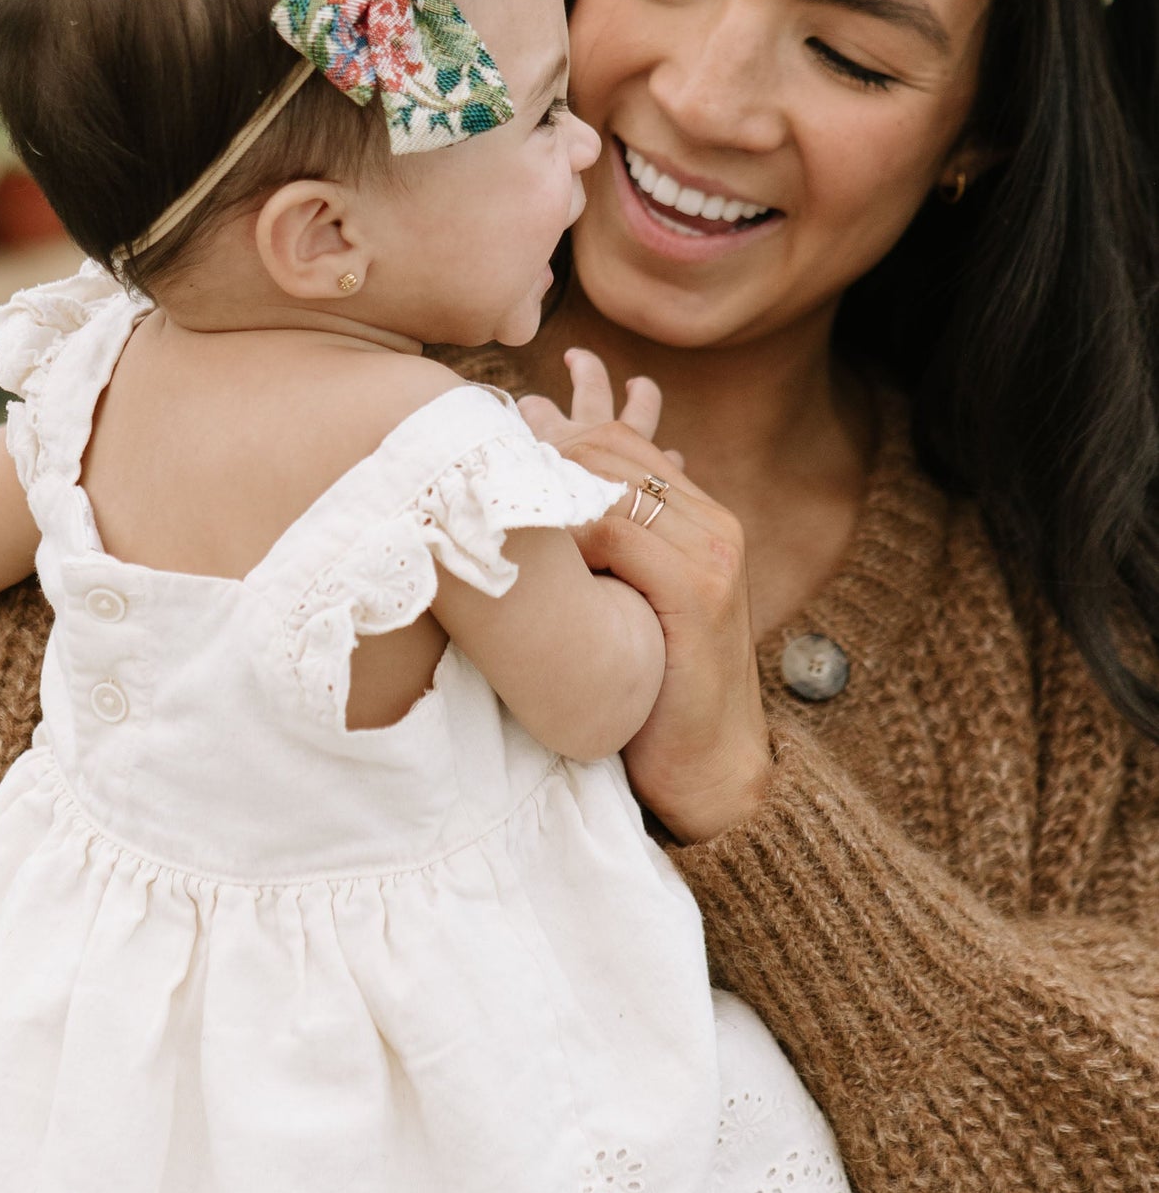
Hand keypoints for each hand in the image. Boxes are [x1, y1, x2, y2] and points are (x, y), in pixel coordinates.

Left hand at [520, 351, 771, 843]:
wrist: (709, 766)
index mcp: (701, 521)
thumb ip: (606, 559)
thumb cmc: (658, 692)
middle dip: (544, 439)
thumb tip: (541, 522)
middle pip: (615, 451)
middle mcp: (713, 524)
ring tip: (487, 481)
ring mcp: (712, 554)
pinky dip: (568, 529)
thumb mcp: (631, 609)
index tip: (499, 426)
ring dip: (546, 479)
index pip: (624, 443)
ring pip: (614, 483)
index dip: (557, 429)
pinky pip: (621, 532)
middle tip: (479, 439)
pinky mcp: (699, 592)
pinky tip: (525, 541)